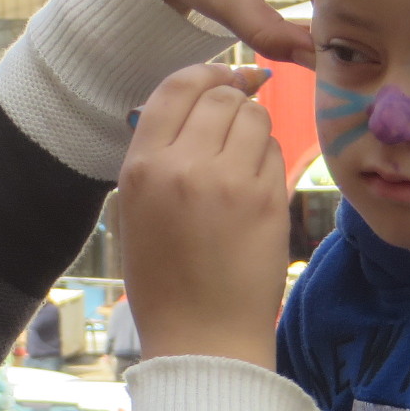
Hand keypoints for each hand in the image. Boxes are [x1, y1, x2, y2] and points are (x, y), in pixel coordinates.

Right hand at [118, 65, 288, 369]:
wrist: (203, 338)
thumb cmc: (165, 282)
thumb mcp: (135, 214)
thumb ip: (155, 157)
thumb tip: (192, 106)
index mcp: (142, 168)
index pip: (177, 86)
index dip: (206, 72)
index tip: (223, 76)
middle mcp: (183, 167)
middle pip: (221, 96)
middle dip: (233, 100)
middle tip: (235, 123)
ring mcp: (230, 182)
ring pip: (255, 118)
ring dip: (254, 129)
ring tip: (243, 160)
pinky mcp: (268, 201)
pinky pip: (275, 153)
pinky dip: (269, 160)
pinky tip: (256, 188)